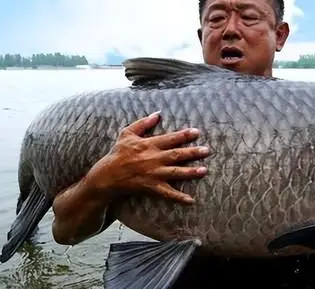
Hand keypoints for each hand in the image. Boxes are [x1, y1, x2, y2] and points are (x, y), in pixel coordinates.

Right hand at [86, 111, 209, 203]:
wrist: (107, 176)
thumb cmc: (118, 153)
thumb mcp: (127, 133)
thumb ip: (143, 123)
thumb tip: (157, 114)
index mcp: (149, 145)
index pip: (170, 138)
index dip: (184, 135)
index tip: (197, 132)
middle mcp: (154, 159)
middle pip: (176, 155)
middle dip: (193, 152)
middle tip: (207, 150)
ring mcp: (153, 174)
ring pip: (175, 173)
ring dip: (190, 172)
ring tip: (204, 170)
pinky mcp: (151, 187)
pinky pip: (167, 193)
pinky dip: (179, 197)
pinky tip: (191, 200)